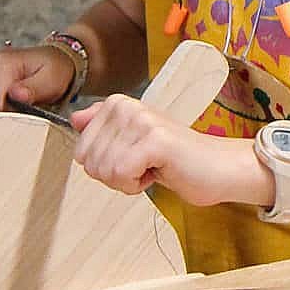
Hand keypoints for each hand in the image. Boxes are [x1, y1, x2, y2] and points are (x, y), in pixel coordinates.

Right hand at [0, 45, 73, 112]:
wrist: (49, 63)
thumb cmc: (52, 71)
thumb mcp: (52, 79)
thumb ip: (35, 88)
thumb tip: (17, 93)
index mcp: (1, 61)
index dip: (10, 117)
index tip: (24, 118)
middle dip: (4, 115)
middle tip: (24, 110)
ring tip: (16, 103)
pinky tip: (5, 101)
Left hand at [70, 95, 262, 207]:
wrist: (216, 168)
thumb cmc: (176, 159)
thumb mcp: (132, 141)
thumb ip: (103, 127)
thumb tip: (74, 118)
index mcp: (117, 104)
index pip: (81, 150)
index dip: (104, 166)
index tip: (132, 159)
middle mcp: (126, 106)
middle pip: (90, 163)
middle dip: (115, 176)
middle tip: (144, 166)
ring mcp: (141, 121)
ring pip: (104, 170)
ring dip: (127, 181)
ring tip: (152, 167)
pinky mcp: (155, 140)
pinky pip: (121, 174)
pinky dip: (136, 185)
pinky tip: (157, 172)